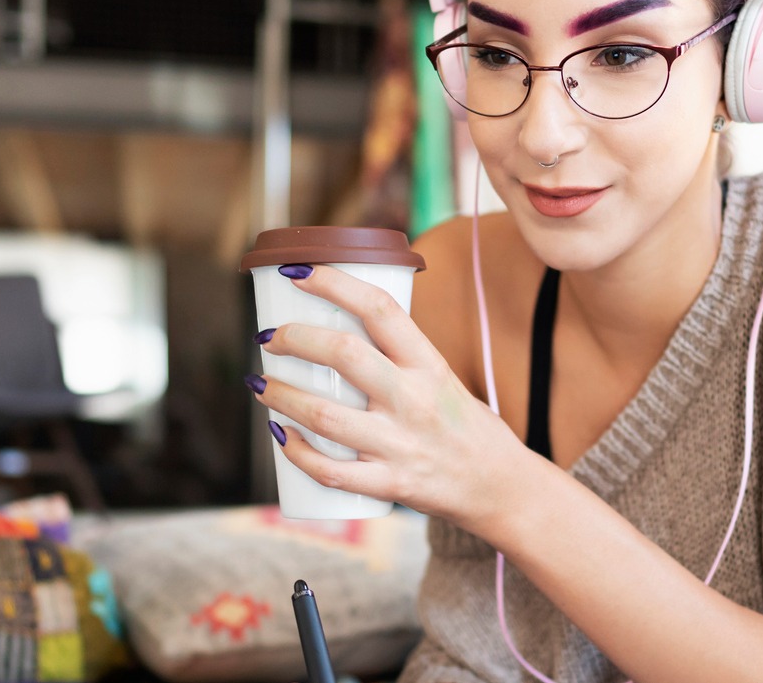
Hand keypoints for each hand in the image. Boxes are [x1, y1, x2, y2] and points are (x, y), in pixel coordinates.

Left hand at [251, 264, 528, 529]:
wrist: (501, 489)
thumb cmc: (467, 428)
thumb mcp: (443, 380)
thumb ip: (400, 358)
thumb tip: (341, 327)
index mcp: (429, 365)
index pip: (379, 308)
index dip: (333, 283)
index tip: (297, 273)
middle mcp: (415, 400)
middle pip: (343, 354)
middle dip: (294, 338)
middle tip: (269, 337)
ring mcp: (401, 444)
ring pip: (324, 415)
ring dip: (281, 395)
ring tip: (260, 384)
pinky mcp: (391, 484)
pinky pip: (331, 471)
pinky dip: (297, 452)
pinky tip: (280, 436)